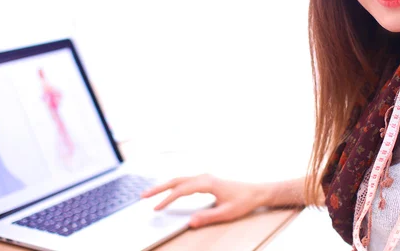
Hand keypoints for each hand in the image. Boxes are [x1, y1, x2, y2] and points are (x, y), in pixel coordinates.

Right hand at [141, 174, 268, 227]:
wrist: (256, 192)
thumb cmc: (244, 201)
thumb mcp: (227, 213)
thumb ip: (208, 217)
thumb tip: (190, 222)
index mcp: (208, 183)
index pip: (181, 190)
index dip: (167, 199)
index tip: (156, 208)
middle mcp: (204, 177)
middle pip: (176, 180)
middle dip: (158, 188)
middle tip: (143, 196)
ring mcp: (205, 177)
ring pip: (179, 179)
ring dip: (164, 186)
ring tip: (150, 194)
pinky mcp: (206, 180)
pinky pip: (185, 181)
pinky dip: (173, 186)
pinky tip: (169, 192)